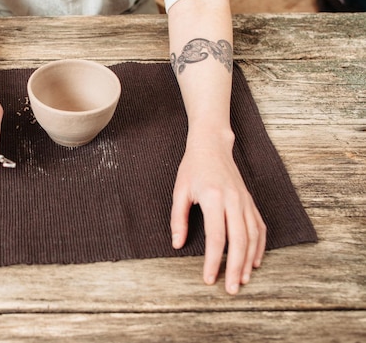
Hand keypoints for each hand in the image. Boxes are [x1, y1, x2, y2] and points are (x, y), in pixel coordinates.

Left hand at [170, 133, 265, 294]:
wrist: (212, 146)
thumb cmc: (192, 168)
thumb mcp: (179, 191)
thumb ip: (178, 219)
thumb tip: (177, 244)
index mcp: (213, 198)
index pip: (216, 237)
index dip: (214, 260)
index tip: (210, 278)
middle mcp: (233, 201)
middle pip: (239, 241)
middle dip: (236, 267)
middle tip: (232, 289)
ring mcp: (245, 201)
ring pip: (252, 236)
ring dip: (249, 260)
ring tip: (244, 280)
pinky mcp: (250, 201)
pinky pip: (259, 227)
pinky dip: (259, 245)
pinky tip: (255, 261)